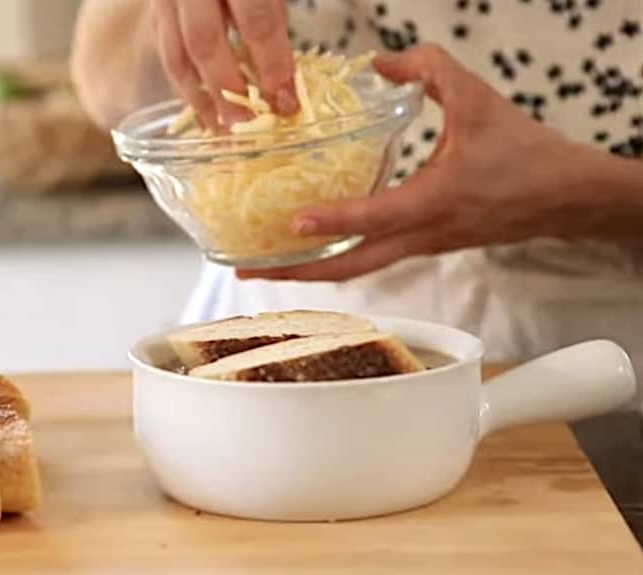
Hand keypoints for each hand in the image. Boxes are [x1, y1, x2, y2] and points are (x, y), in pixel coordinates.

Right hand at [150, 0, 298, 129]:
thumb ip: (273, 18)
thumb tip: (282, 81)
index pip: (255, 18)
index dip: (272, 62)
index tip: (284, 99)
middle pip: (204, 42)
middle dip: (227, 90)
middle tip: (245, 125)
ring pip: (175, 54)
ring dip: (199, 98)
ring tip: (220, 128)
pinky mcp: (156, 12)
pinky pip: (166, 51)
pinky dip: (185, 85)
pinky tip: (202, 107)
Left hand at [235, 44, 642, 282]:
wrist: (564, 196)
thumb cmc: (525, 153)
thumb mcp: (478, 99)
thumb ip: (429, 71)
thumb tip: (380, 62)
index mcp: (435, 202)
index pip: (375, 217)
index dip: (332, 219)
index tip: (291, 221)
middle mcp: (422, 234)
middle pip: (351, 267)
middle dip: (297, 272)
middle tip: (249, 267)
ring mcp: (421, 247)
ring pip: (358, 269)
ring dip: (312, 269)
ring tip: (264, 263)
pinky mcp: (423, 247)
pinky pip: (371, 260)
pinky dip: (336, 258)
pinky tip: (311, 246)